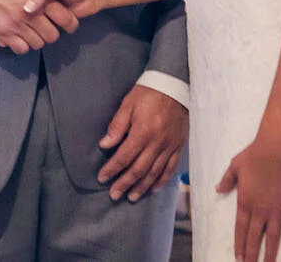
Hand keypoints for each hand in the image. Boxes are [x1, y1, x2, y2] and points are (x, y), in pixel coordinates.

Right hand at [0, 0, 78, 53]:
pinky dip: (23, 45)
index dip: (70, 22)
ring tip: (34, 30)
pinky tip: (21, 36)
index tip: (68, 22)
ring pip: (37, 44)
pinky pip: (20, 48)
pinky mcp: (2, 33)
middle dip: (53, 31)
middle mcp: (29, 15)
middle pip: (52, 35)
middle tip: (48, 25)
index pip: (64, 18)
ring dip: (38, 39)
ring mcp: (15, 26)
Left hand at [98, 84, 187, 201]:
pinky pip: (170, 168)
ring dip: (141, 187)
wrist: (174, 84)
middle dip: (124, 183)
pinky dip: (161, 181)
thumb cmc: (148, 93)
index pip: (124, 157)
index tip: (102, 178)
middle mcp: (157, 143)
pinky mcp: (178, 146)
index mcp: (142, 132)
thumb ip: (117, 126)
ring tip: (131, 197)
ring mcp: (169, 146)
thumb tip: (104, 145)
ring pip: (154, 173)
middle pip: (138, 169)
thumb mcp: (128, 104)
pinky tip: (152, 189)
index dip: (112, 169)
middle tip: (114, 195)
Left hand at [217, 137, 280, 261]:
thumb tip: (218, 189)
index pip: (241, 230)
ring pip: (273, 238)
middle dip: (252, 255)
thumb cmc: (254, 155)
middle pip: (255, 238)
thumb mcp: (234, 165)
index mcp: (244, 202)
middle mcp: (260, 210)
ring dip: (270, 255)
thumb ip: (226, 180)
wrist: (277, 148)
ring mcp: (277, 210)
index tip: (238, 258)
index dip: (240, 245)